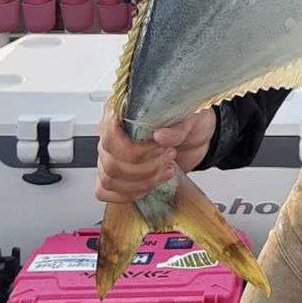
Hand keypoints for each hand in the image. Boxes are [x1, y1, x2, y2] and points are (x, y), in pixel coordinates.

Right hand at [95, 104, 216, 203]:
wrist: (195, 137)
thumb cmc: (188, 121)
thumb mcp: (190, 117)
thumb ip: (176, 127)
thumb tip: (160, 136)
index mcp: (123, 108)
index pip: (109, 132)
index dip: (132, 148)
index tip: (158, 146)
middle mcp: (111, 131)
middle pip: (110, 161)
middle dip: (144, 168)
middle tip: (169, 158)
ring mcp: (111, 153)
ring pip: (109, 178)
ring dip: (141, 182)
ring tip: (166, 171)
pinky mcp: (116, 172)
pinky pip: (106, 190)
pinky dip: (128, 193)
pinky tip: (150, 185)